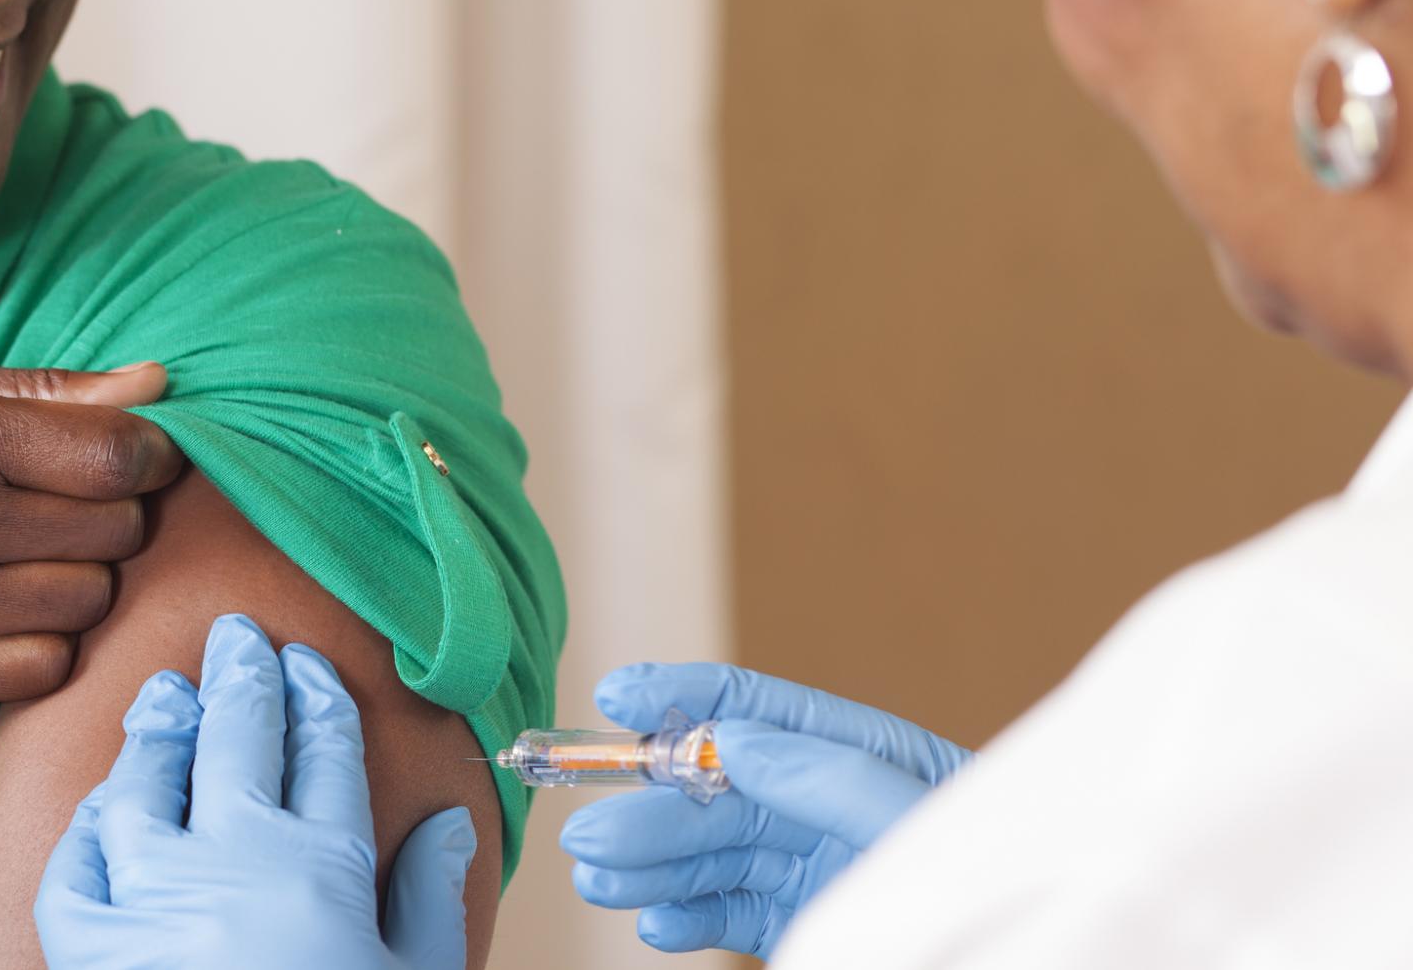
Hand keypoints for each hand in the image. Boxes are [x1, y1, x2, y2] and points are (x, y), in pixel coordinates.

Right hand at [0, 351, 183, 699]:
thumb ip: (42, 388)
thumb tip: (159, 382)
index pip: (114, 456)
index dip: (152, 451)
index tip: (140, 450)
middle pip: (116, 530)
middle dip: (117, 508)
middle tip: (78, 496)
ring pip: (91, 600)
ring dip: (84, 573)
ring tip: (38, 549)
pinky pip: (44, 668)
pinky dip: (47, 638)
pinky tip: (12, 604)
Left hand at [35, 613, 475, 969]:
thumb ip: (430, 902)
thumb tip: (450, 823)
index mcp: (324, 868)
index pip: (324, 750)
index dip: (315, 696)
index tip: (306, 662)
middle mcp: (235, 862)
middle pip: (239, 740)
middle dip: (241, 676)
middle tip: (235, 635)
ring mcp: (153, 902)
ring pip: (147, 784)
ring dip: (158, 731)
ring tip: (166, 696)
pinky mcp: (89, 953)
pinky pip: (75, 870)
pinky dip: (87, 831)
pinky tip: (104, 808)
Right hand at [561, 662, 972, 957]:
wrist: (1049, 943)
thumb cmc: (1012, 875)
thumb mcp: (923, 819)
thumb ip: (835, 779)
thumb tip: (739, 740)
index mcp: (872, 758)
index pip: (766, 710)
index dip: (688, 694)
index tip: (618, 695)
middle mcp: (838, 808)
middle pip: (725, 792)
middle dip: (652, 806)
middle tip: (590, 830)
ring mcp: (822, 868)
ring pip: (718, 855)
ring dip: (653, 864)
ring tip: (598, 878)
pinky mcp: (811, 921)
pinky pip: (736, 913)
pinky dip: (690, 917)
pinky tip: (653, 921)